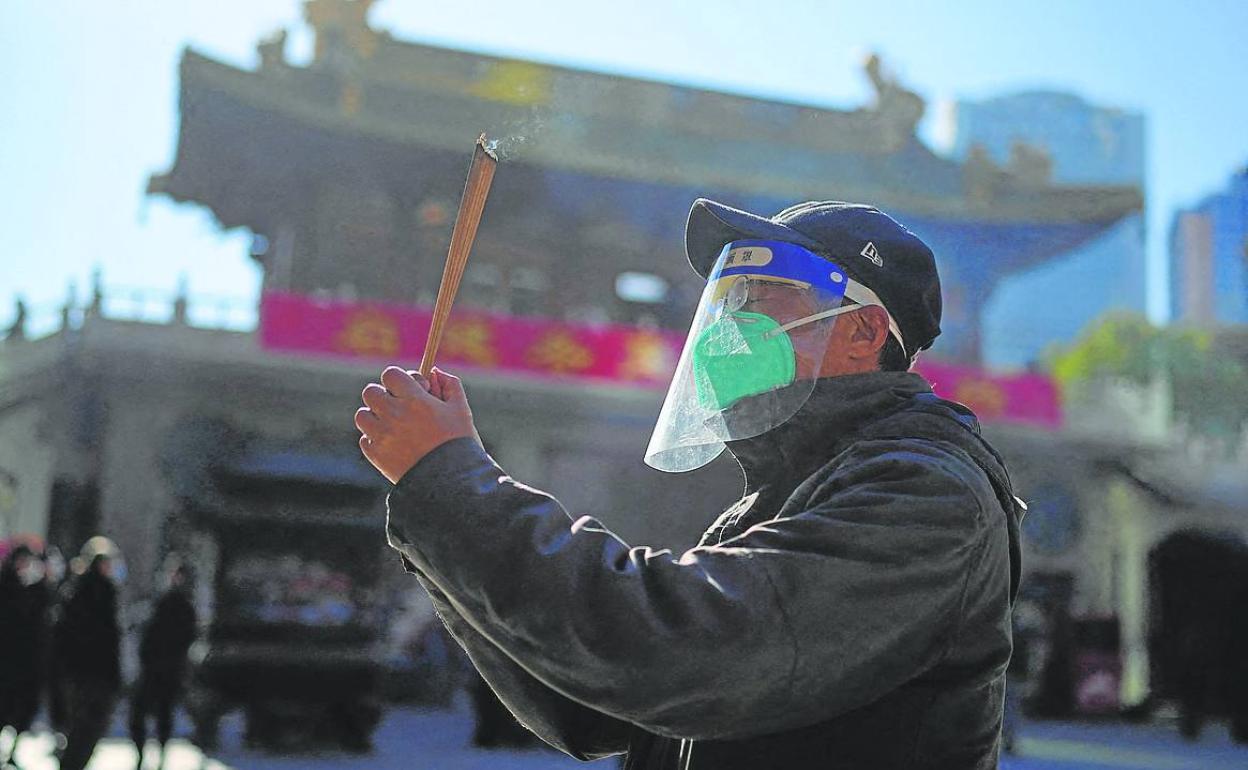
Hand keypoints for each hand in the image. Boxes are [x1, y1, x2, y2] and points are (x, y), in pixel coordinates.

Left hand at [355, 367, 480, 483]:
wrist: (451, 482)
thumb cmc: (459, 443)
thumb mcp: (461, 410)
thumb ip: (450, 385)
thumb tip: (436, 371)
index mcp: (414, 400)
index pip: (390, 374)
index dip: (400, 379)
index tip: (412, 389)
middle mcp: (394, 415)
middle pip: (371, 392)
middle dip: (384, 395)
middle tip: (399, 406)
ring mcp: (382, 436)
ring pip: (362, 415)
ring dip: (375, 417)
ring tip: (393, 426)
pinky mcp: (376, 456)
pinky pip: (365, 439)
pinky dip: (375, 440)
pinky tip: (393, 445)